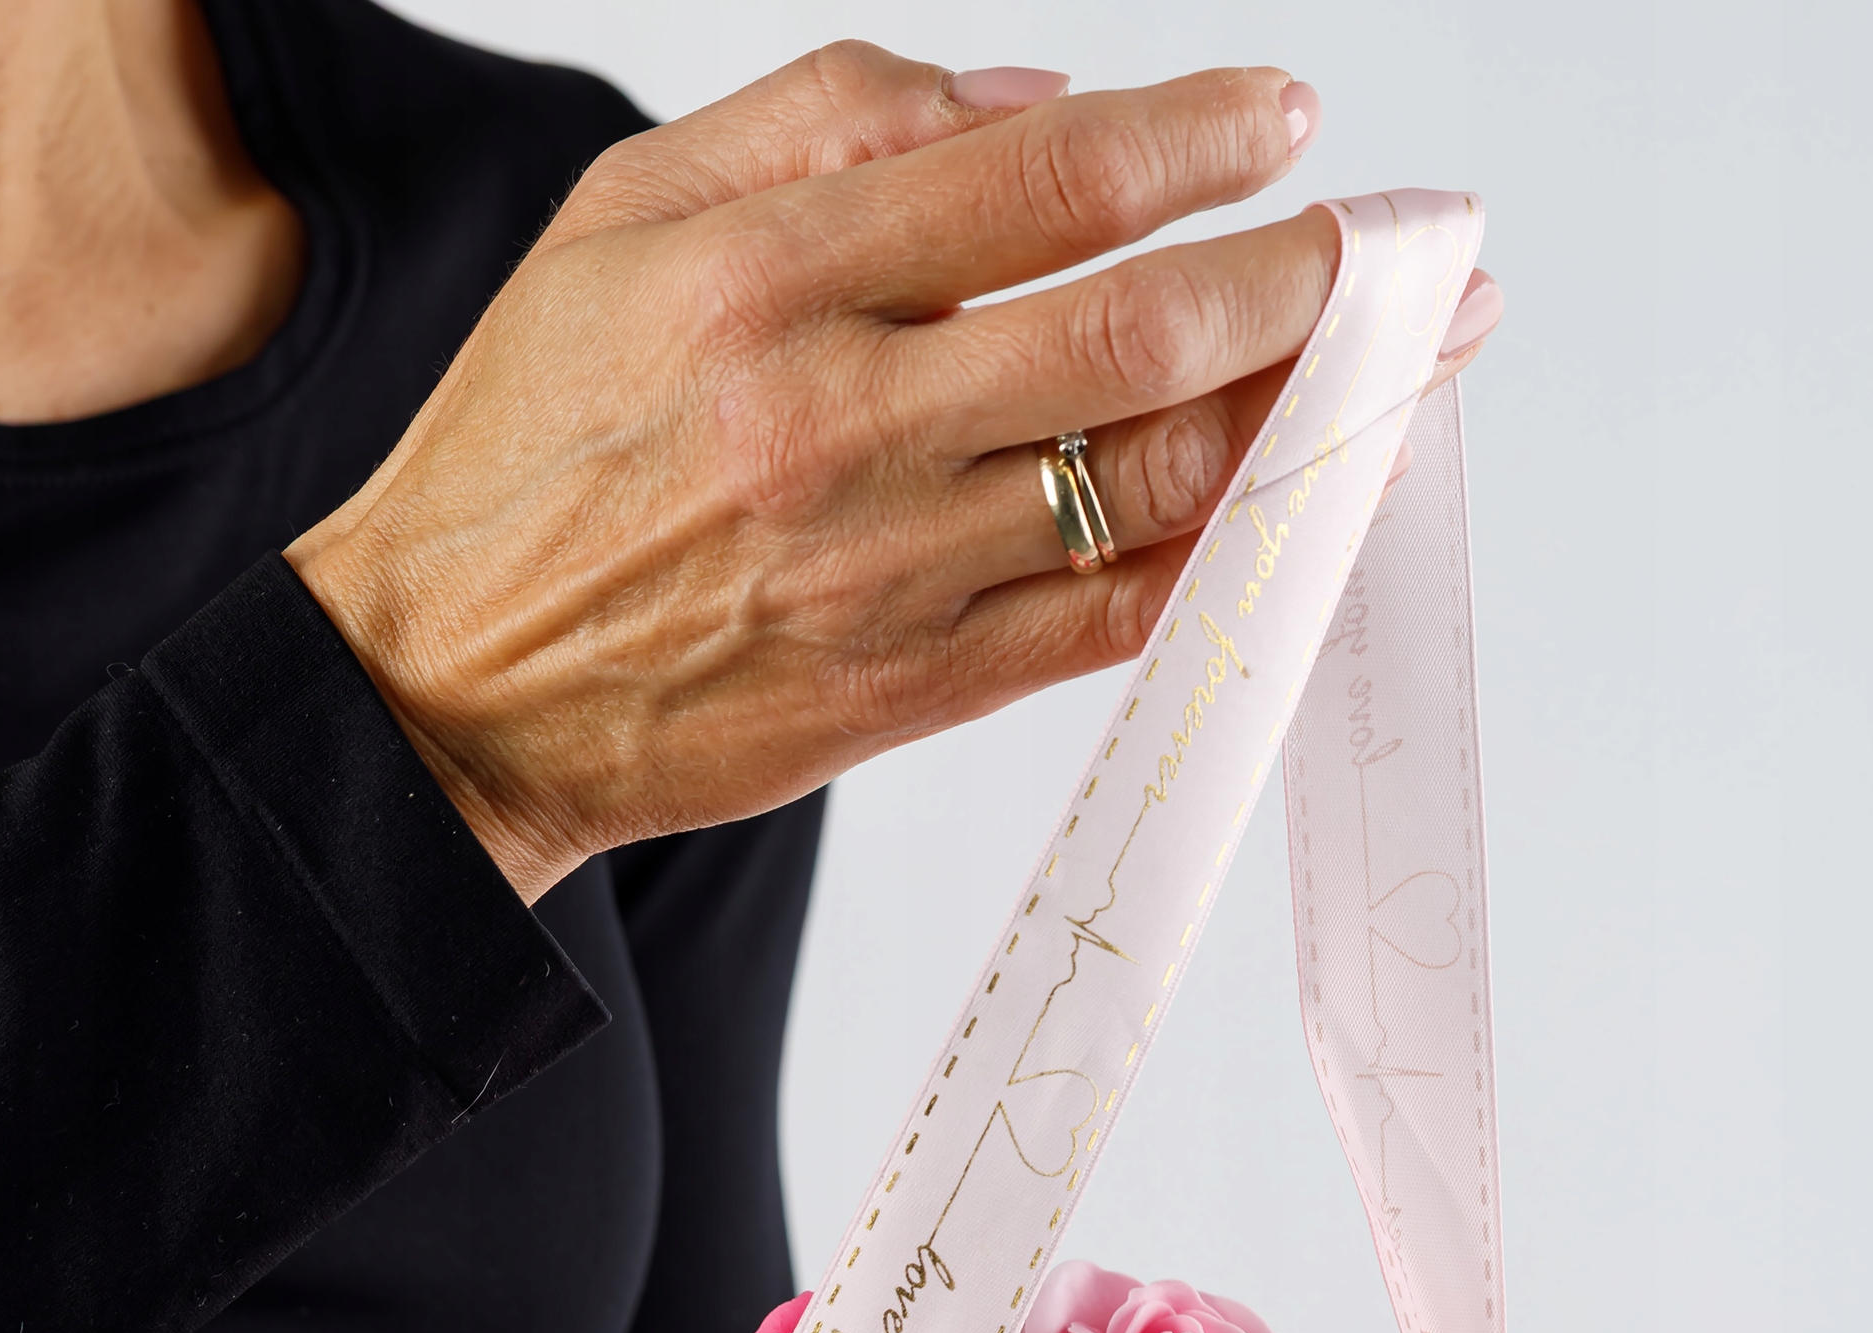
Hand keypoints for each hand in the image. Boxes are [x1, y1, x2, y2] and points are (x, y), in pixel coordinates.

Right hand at [286, 45, 1495, 903]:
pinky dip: (1226, 563)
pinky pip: (1113, 623)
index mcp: (761, 278)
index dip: (1194, 142)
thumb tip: (1039, 101)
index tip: (1291, 119)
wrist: (448, 687)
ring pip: (1150, 488)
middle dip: (1310, 284)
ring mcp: (885, 573)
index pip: (1039, 183)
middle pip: (1136, 337)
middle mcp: (835, 424)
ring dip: (1309, 422)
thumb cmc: (531, 442)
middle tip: (1423, 256)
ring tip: (1410, 372)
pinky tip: (1308, 509)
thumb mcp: (621, 219)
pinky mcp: (911, 692)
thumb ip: (822, 122)